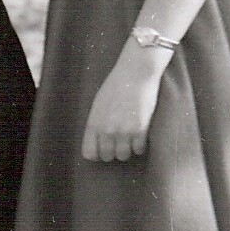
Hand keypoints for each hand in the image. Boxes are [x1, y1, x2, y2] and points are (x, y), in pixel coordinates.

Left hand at [81, 41, 168, 162]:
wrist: (136, 74)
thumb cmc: (116, 85)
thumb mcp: (98, 104)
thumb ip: (96, 123)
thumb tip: (98, 140)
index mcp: (93, 123)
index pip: (89, 153)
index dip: (96, 154)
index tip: (102, 150)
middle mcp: (106, 130)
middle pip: (107, 157)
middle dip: (112, 152)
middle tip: (118, 142)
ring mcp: (123, 132)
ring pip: (123, 156)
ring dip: (127, 149)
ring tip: (130, 138)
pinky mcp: (140, 130)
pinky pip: (139, 150)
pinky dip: (140, 145)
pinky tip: (140, 135)